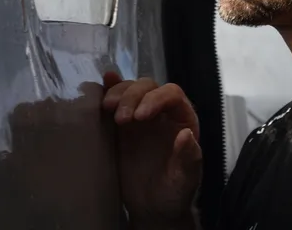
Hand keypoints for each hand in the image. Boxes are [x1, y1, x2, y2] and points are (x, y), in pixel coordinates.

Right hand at [102, 72, 202, 226]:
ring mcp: (140, 117)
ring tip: (106, 108)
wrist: (152, 207)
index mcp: (183, 120)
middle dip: (132, 97)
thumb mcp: (184, 181)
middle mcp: (162, 113)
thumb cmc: (174, 193)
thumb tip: (186, 134)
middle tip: (120, 120)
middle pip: (148, 87)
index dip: (155, 99)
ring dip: (118, 93)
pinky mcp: (121, 126)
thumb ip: (188, 159)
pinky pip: (116, 101)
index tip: (139, 117)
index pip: (172, 95)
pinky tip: (103, 82)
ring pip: (131, 90)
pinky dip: (109, 90)